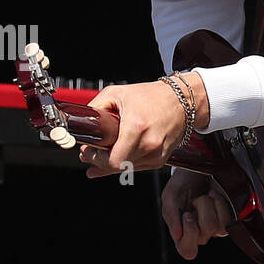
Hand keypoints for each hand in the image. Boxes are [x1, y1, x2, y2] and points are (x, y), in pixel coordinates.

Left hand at [78, 73, 208, 176]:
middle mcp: (149, 144)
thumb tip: (81, 122)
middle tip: (90, 155)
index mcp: (137, 128)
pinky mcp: (161, 159)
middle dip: (100, 162)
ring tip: (104, 152)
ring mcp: (157, 154)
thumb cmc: (153, 96)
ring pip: (127, 169)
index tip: (87, 153)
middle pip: (118, 167)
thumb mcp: (117, 94)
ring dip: (114, 162)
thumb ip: (95, 108)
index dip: (96, 160)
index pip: (113, 160)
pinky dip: (127, 161)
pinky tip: (121, 152)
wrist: (182, 101)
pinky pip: (138, 166)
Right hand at [161, 170, 231, 259]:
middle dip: (199, 213)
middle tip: (195, 201)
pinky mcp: (229, 219)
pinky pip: (228, 220)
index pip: (188, 251)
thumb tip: (176, 235)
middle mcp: (201, 234)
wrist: (199, 167)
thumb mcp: (170, 196)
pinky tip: (214, 195)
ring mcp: (216, 228)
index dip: (189, 235)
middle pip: (204, 237)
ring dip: (208, 206)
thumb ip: (171, 215)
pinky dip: (220, 203)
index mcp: (183, 234)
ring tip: (204, 196)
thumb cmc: (183, 184)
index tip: (187, 214)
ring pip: (216, 228)